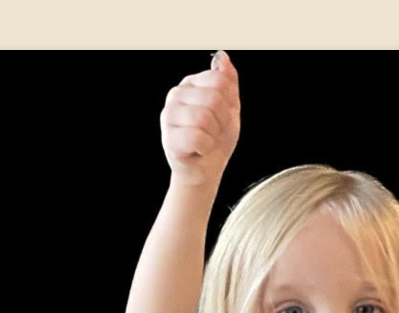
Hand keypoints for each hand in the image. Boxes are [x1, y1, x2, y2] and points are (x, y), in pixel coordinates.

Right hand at [159, 50, 240, 186]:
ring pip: (204, 117)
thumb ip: (227, 82)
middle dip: (222, 120)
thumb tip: (222, 57)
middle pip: (214, 98)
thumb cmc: (216, 139)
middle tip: (215, 131)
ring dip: (214, 134)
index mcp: (192, 84)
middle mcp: (176, 94)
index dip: (229, 103)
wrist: (206, 170)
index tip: (223, 116)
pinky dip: (205, 147)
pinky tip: (198, 149)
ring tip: (207, 140)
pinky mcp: (168, 137)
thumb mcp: (230, 107)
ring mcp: (169, 115)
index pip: (219, 80)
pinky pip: (197, 136)